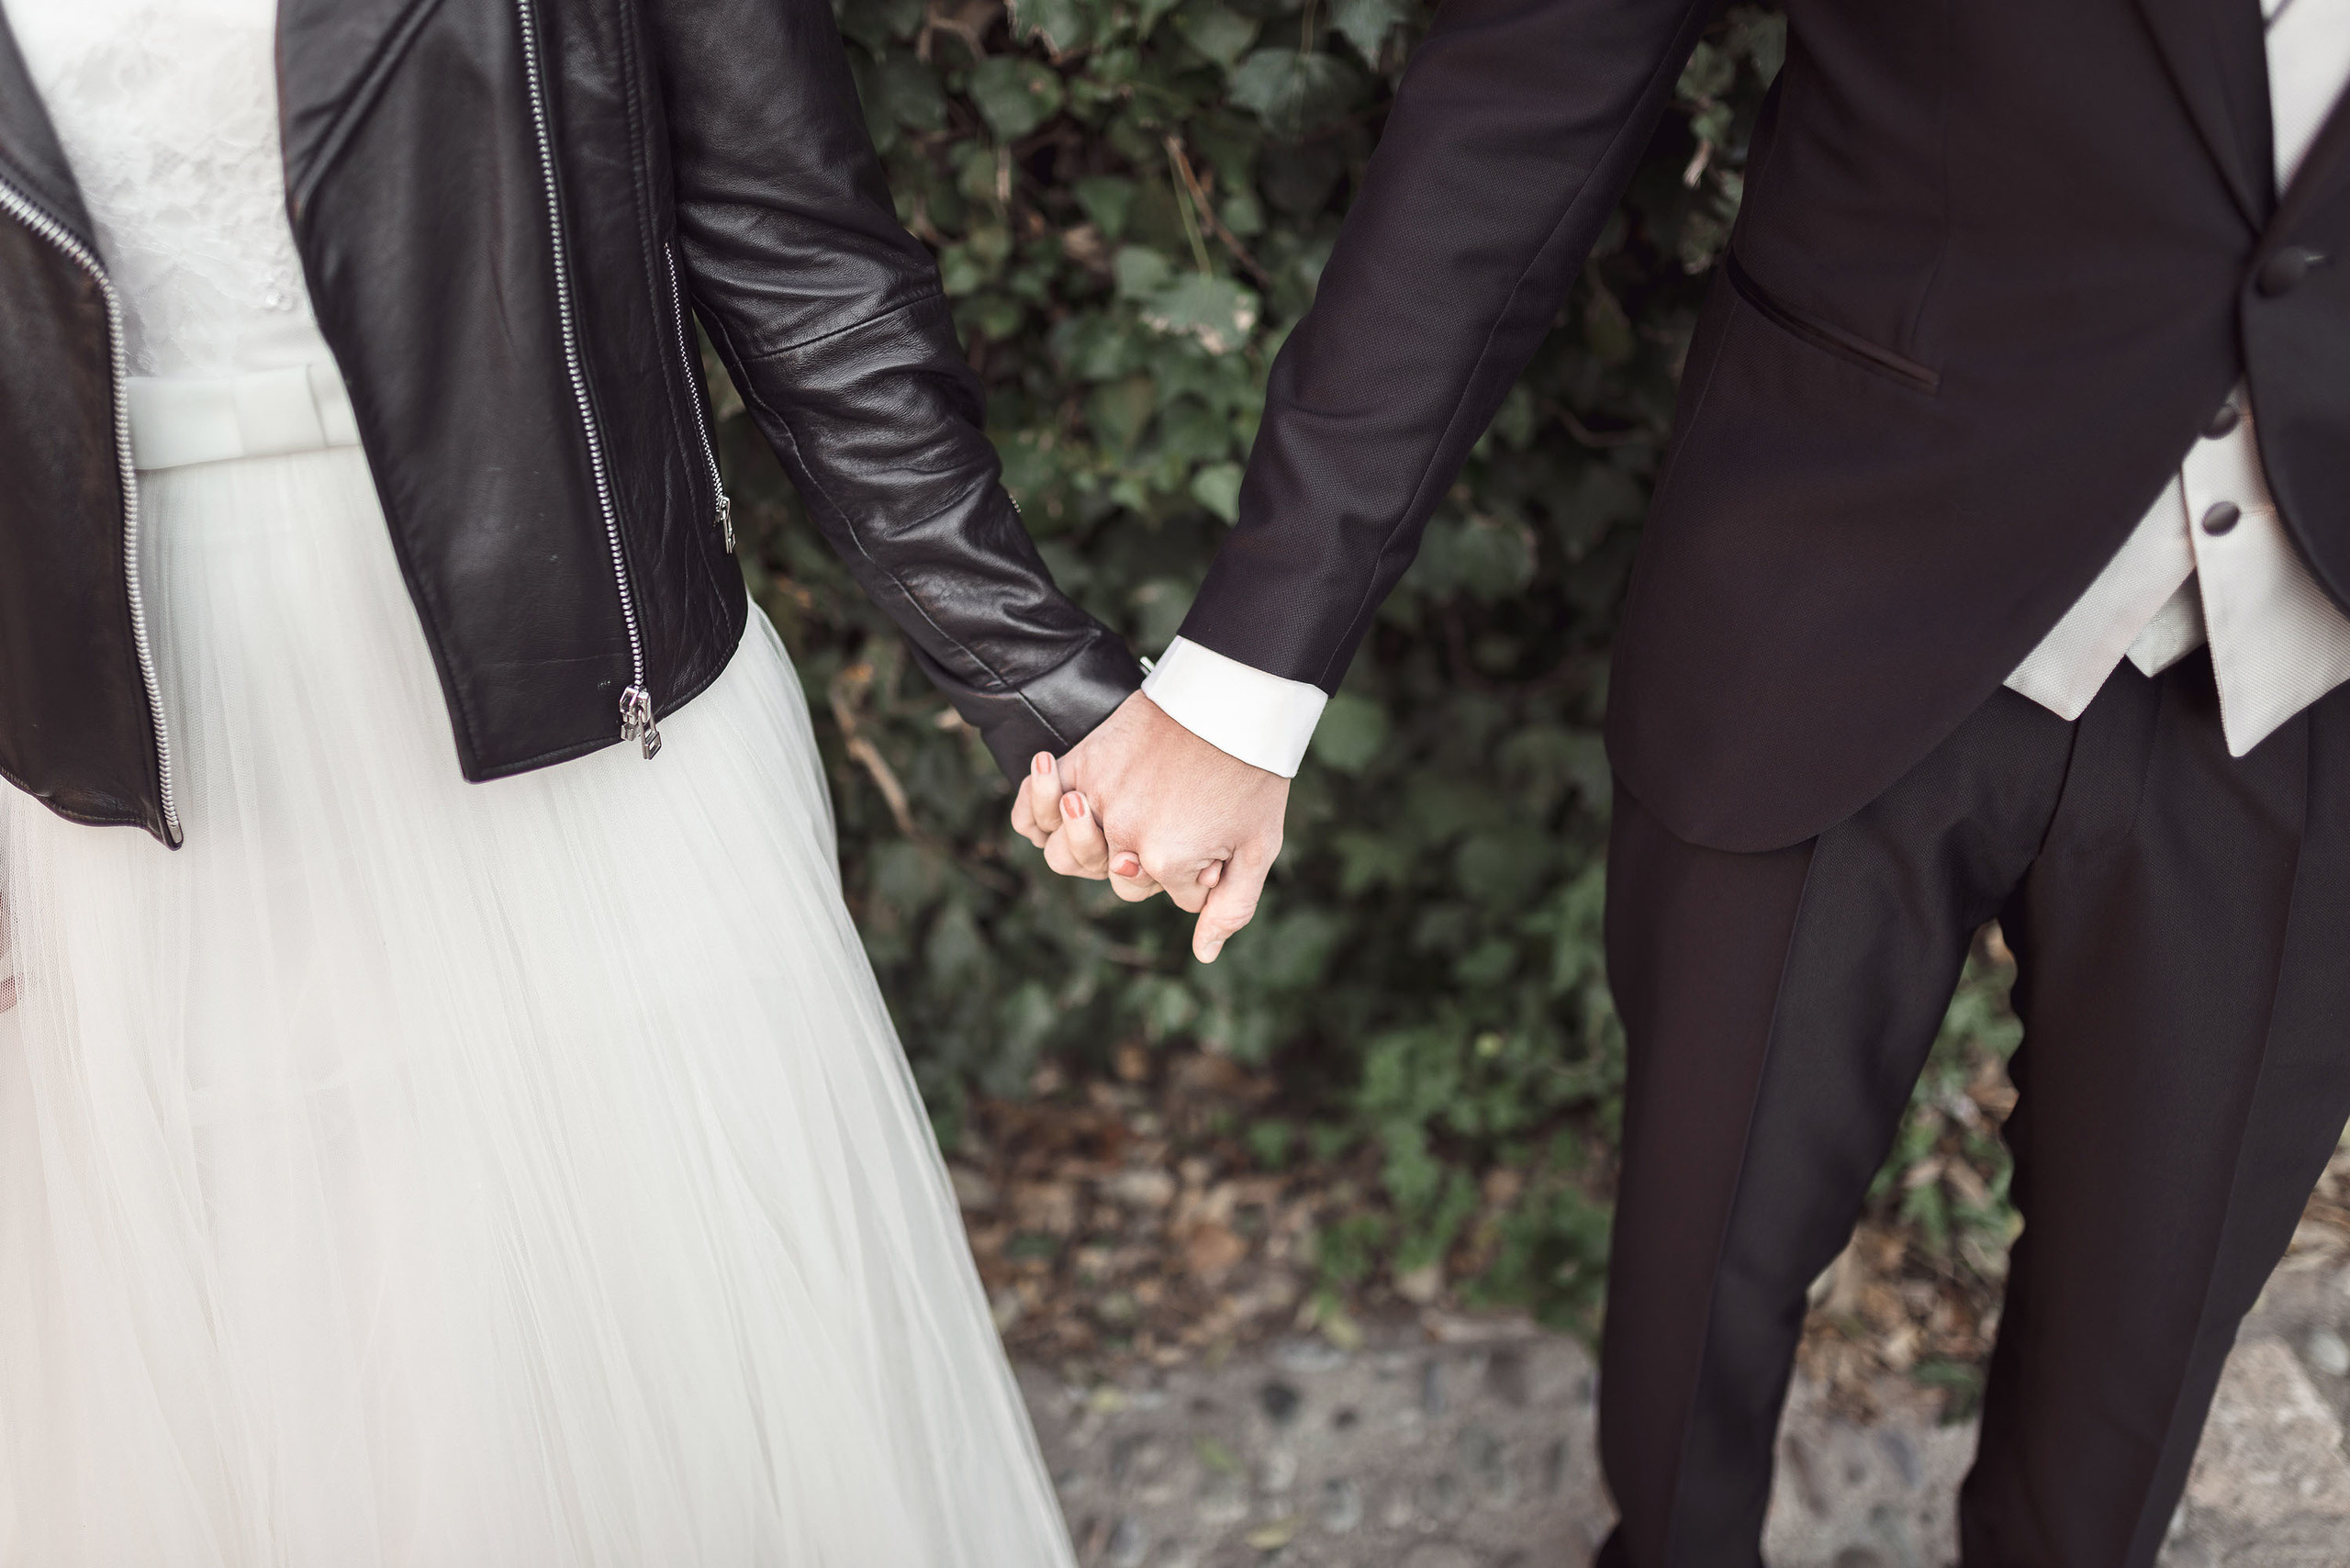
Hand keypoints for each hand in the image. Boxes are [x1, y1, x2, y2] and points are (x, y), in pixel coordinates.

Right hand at [1009, 692, 1287, 961]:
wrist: (1233, 700)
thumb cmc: (1252, 773)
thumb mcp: (1258, 847)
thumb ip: (1230, 907)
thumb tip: (1202, 954)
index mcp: (1165, 863)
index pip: (1171, 893)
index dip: (1199, 871)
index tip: (1217, 835)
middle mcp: (1122, 837)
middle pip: (1115, 878)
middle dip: (1147, 863)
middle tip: (1175, 821)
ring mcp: (1096, 800)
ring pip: (1063, 852)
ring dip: (1083, 843)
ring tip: (1097, 813)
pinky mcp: (1080, 763)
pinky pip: (1033, 803)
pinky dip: (1034, 810)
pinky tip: (1055, 799)